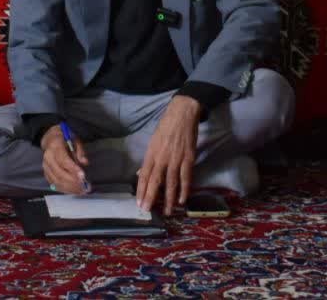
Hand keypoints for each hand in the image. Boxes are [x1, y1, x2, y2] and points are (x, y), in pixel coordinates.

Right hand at [40, 125, 90, 194]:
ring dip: (70, 188)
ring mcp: (46, 167)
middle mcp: (48, 158)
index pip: (63, 160)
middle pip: (60, 173)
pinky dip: (65, 189)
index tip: (83, 176)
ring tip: (82, 191)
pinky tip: (74, 190)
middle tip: (85, 187)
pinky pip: (54, 185)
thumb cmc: (64, 140)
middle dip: (74, 182)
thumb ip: (80, 151)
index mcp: (55, 147)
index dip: (73, 169)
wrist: (51, 139)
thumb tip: (84, 162)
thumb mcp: (75, 140)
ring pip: (57, 181)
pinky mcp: (46, 174)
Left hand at [136, 95, 199, 215]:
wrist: (182, 114)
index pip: (144, 175)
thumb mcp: (153, 140)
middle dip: (150, 197)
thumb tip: (142, 172)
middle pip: (155, 181)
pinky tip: (181, 200)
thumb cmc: (166, 126)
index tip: (139, 202)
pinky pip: (186, 177)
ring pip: (171, 183)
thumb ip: (149, 158)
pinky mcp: (188, 158)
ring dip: (168, 199)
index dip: (141, 190)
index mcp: (151, 153)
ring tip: (166, 211)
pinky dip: (184, 190)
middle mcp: (162, 158)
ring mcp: (176, 159)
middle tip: (147, 210)